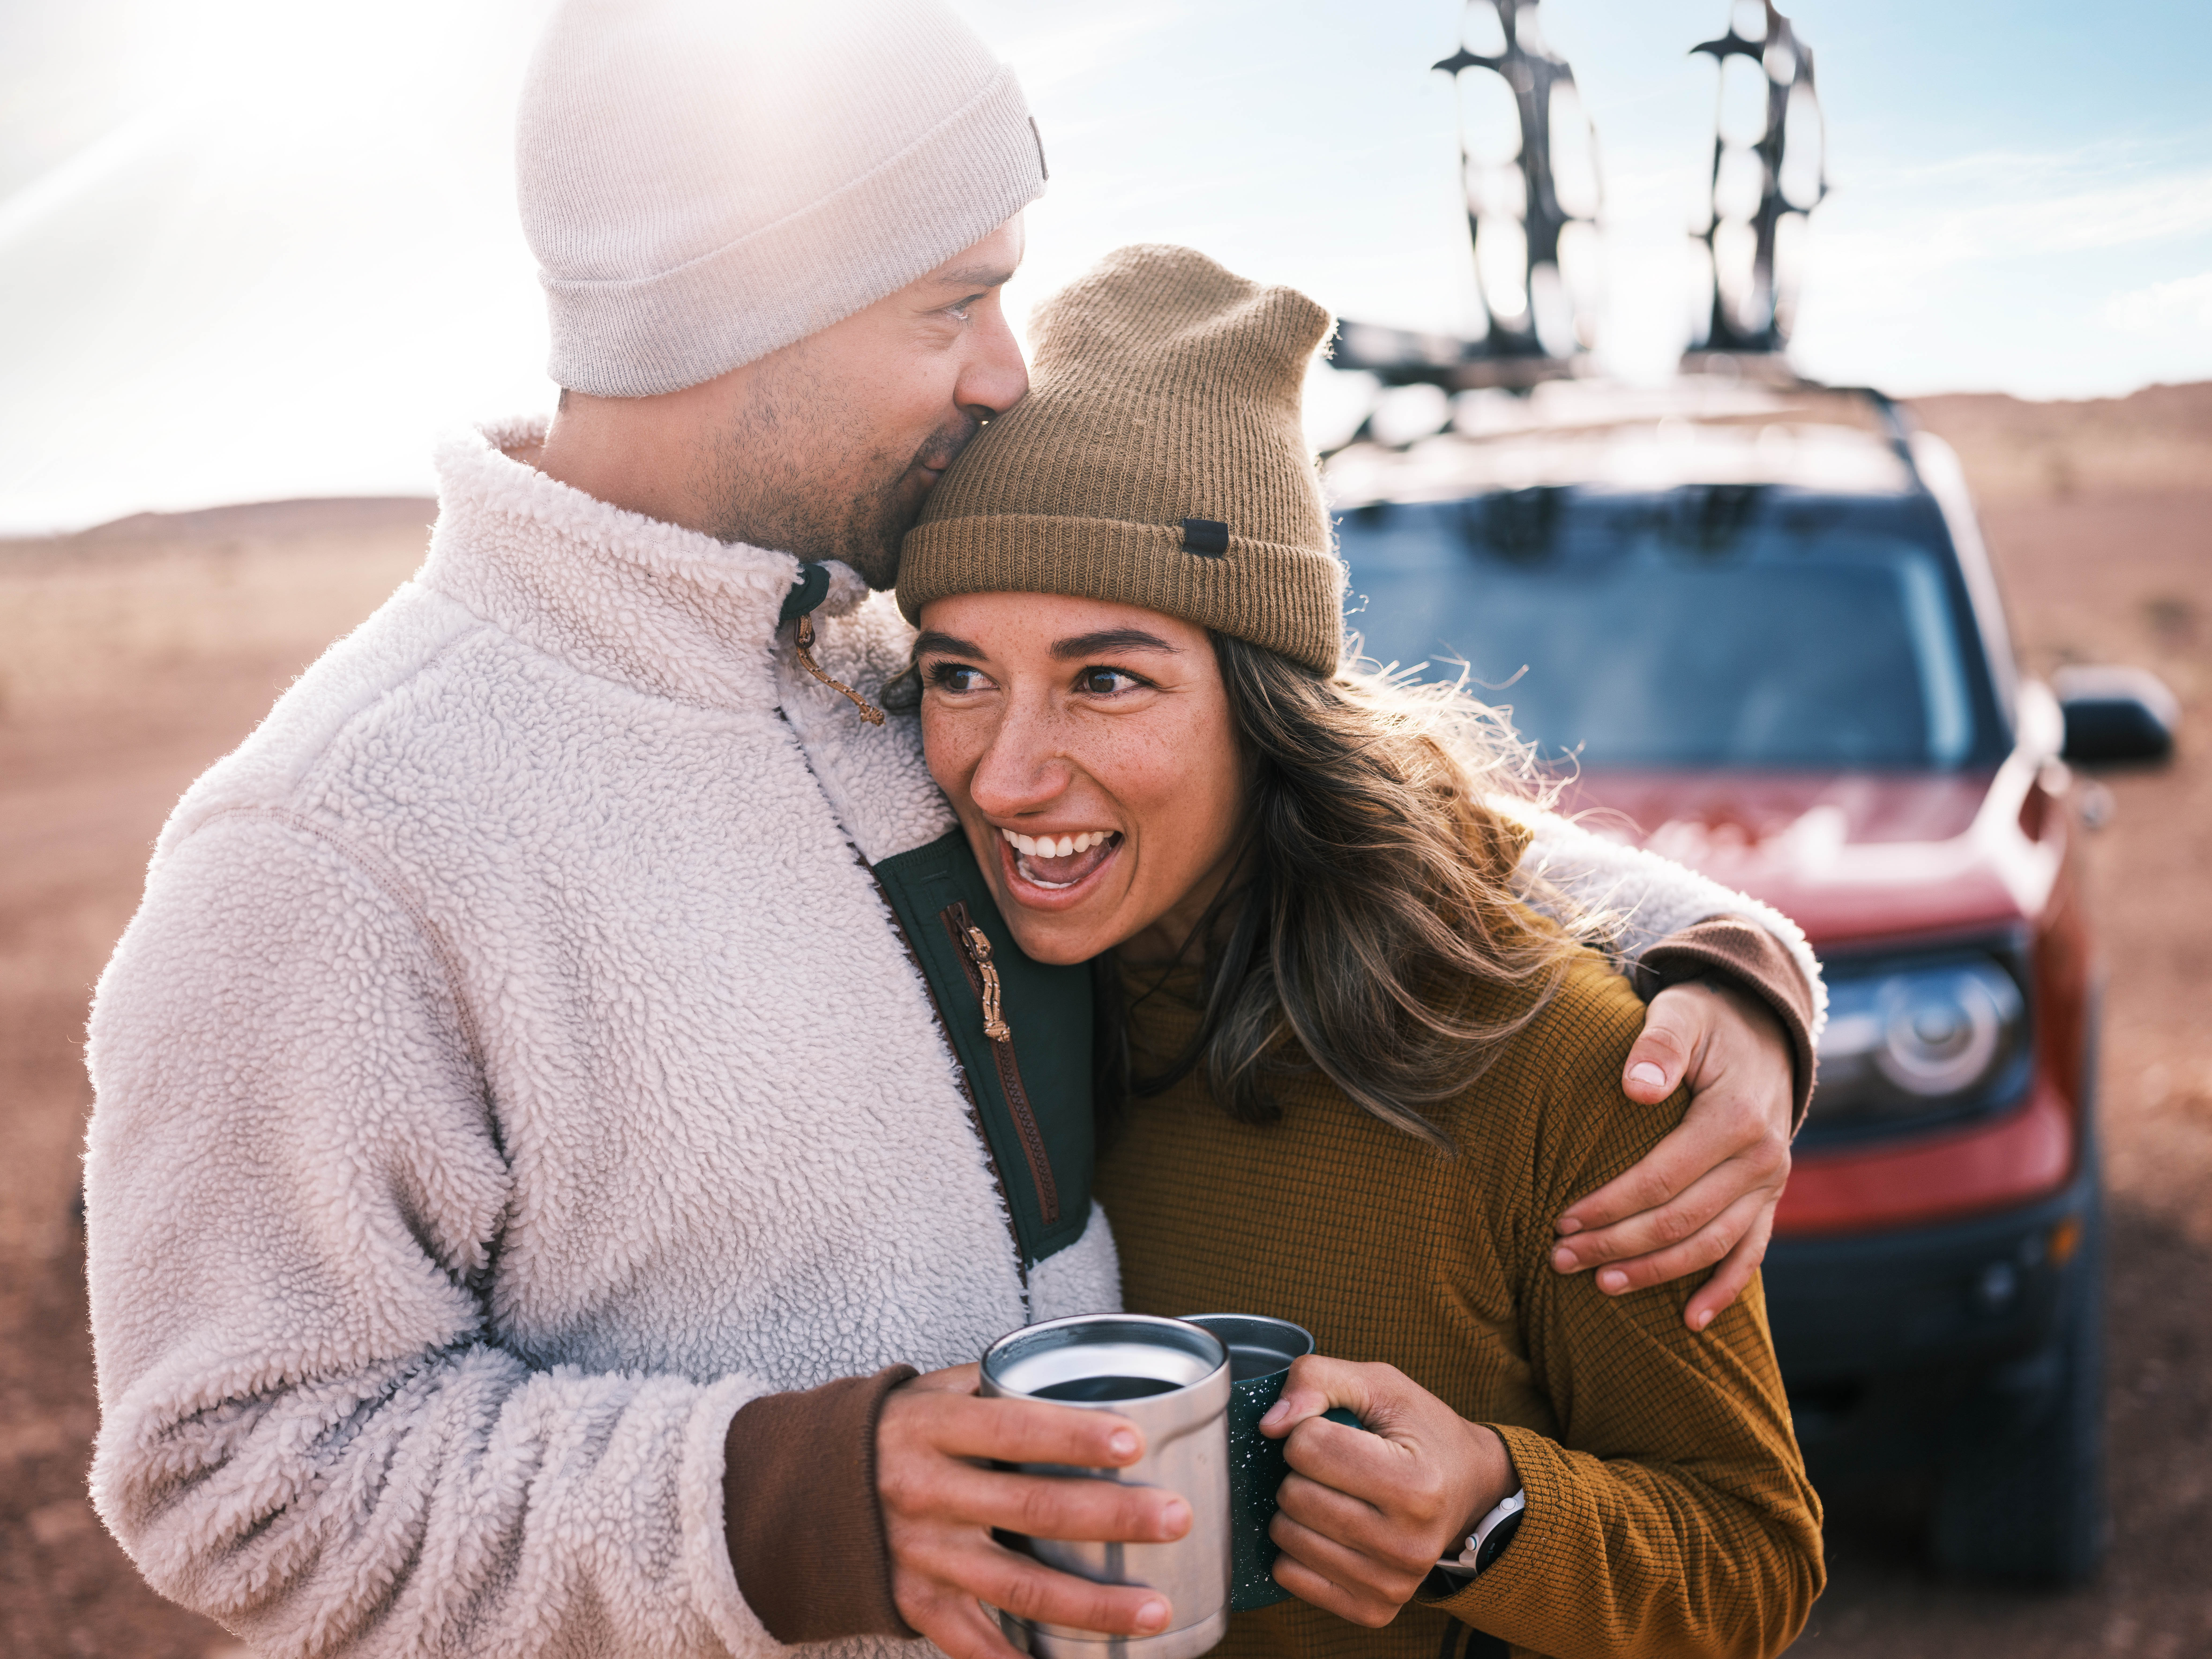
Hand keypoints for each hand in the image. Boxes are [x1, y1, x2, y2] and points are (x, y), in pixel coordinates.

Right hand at [877, 1364, 1191, 1658]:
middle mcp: (926, 1495)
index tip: (1135, 1442)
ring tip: (1154, 1609)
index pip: (1013, 1430)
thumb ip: (989, 1386)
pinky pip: (975, 1646)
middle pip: (1032, 1511)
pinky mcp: (914, 1603)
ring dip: (1092, 1605)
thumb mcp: (924, 1392)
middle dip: (1111, 1518)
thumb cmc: (885, 1432)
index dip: (1074, 1436)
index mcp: (930, 1430)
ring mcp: (921, 1556)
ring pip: (1019, 1589)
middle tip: (1174, 1517)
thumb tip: (1070, 1369)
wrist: (798, 1489)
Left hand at [1256, 1355, 1514, 1626]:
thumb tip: (1270, 1424)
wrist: (1469, 1489)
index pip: (1307, 1447)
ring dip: (1297, 1508)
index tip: (1338, 1433)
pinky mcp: (1374, 1610)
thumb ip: (1318, 1379)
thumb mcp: (1379, 1385)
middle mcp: (1408, 1544)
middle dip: (1301, 1471)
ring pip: (1287, 1537)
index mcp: (1416, 1485)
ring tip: (1336, 1496)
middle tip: (1337, 1467)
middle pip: (1294, 1495)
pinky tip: (1330, 1530)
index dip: (1310, 1429)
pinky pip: (1290, 1575)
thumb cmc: (1421, 1433)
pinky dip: (1297, 1547)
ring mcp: (1392, 1584)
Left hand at [1551, 977, 1793, 1330]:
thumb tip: (1636, 1087)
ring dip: (1657, 1273)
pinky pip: (1751, 1252)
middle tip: (1561, 1260)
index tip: (1562, 1219)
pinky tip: (1692, 1322)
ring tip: (1602, 1287)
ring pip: (1711, 1245)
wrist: (1764, 1030)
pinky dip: (1724, 1290)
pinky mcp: (1770, 1197)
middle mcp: (1762, 1159)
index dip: (1611, 1204)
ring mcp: (1771, 1184)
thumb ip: (1658, 1044)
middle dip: (1619, 1245)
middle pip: (1681, 1219)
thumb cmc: (1707, 1021)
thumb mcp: (1682, 1014)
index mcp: (1736, 1118)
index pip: (1661, 1177)